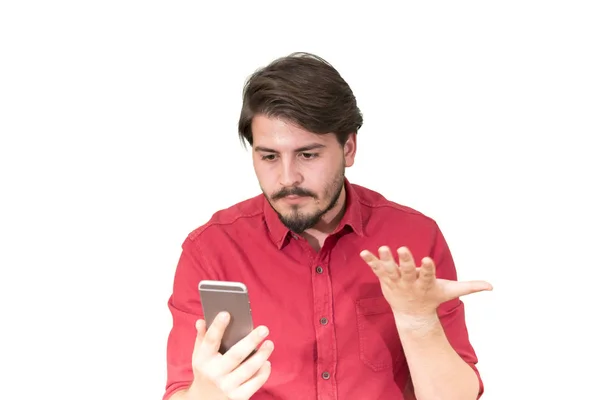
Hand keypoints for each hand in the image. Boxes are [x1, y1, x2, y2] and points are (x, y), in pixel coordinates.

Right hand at [190, 312, 273, 399]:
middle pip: (236, 355)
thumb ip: (202, 337)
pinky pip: (255, 383)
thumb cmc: (205, 372)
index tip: (226, 313)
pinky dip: (263, 372)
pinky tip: (267, 362)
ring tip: (269, 343)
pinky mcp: (238, 397)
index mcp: (203, 360)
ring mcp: (227, 387)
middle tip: (264, 329)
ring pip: (249, 368)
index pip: (210, 341)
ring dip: (262, 355)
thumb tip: (201, 320)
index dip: (217, 327)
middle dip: (251, 341)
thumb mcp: (199, 356)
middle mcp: (214, 374)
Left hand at [360, 246, 491, 326]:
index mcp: (425, 283)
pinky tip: (364, 252)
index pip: (427, 275)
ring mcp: (396, 281)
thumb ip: (470, 287)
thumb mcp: (450, 292)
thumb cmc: (433, 297)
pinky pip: (376, 269)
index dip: (427, 268)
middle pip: (407, 271)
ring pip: (390, 269)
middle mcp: (409, 282)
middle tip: (403, 249)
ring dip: (385, 259)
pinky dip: (370, 261)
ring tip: (383, 247)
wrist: (412, 314)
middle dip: (405, 261)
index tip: (427, 259)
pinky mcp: (385, 279)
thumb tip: (492, 287)